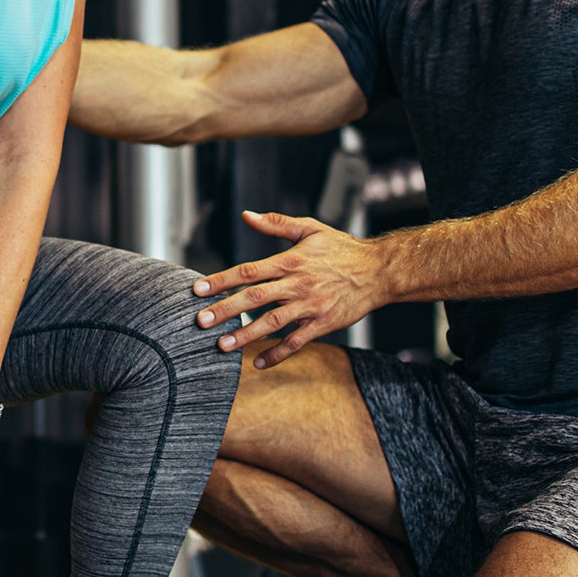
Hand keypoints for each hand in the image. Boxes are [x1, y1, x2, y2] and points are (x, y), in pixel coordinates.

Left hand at [192, 209, 386, 366]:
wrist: (379, 271)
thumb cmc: (343, 249)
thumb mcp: (311, 229)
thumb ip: (277, 224)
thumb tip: (247, 215)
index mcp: (290, 261)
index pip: (248, 271)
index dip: (221, 280)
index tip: (198, 290)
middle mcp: (297, 284)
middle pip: (254, 298)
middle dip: (225, 310)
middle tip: (200, 321)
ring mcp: (310, 306)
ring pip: (272, 323)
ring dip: (245, 335)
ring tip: (222, 345)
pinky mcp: (323, 324)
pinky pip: (296, 342)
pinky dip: (276, 353)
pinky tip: (257, 361)